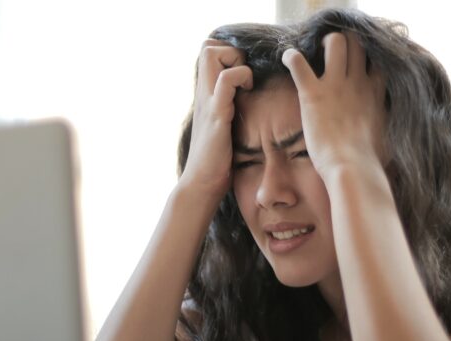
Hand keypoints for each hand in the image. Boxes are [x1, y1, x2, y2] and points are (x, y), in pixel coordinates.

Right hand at [179, 39, 253, 200]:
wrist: (202, 184)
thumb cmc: (216, 161)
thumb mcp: (223, 127)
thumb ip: (229, 110)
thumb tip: (248, 104)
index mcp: (205, 95)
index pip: (208, 51)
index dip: (228, 53)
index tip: (244, 73)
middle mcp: (203, 94)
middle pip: (207, 46)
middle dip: (231, 51)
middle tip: (245, 75)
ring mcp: (208, 102)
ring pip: (212, 54)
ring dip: (236, 61)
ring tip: (246, 83)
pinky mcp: (216, 114)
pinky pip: (225, 81)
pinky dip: (241, 77)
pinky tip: (248, 93)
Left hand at [281, 32, 385, 183]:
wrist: (353, 168)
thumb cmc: (370, 161)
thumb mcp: (388, 137)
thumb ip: (385, 124)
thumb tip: (386, 132)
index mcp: (375, 92)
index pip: (377, 59)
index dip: (368, 56)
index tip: (358, 64)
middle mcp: (358, 82)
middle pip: (358, 42)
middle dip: (346, 42)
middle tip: (333, 54)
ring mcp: (335, 86)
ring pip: (335, 41)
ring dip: (324, 42)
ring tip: (315, 52)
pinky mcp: (313, 94)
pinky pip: (298, 62)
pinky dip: (290, 56)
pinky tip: (287, 58)